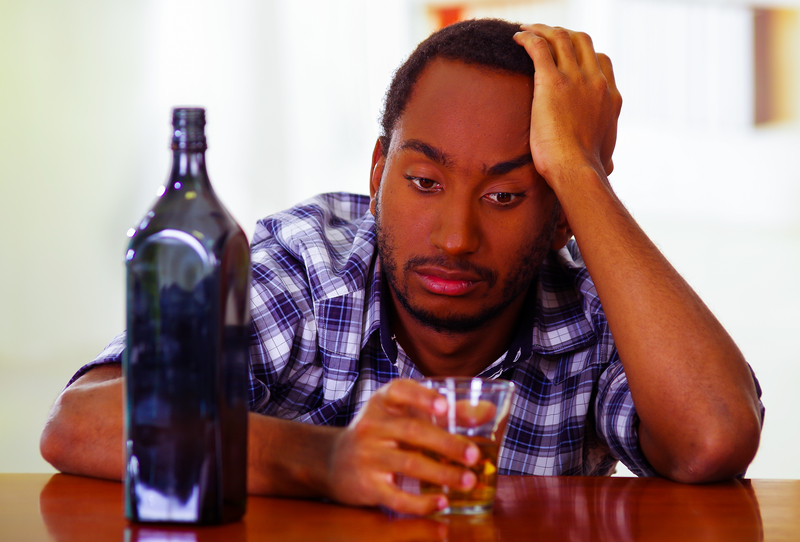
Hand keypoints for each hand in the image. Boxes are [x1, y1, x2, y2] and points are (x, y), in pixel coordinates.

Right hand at [325, 379, 479, 514]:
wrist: (332, 461)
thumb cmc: (380, 433)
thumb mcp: (401, 415)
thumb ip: (444, 412)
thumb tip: (490, 412)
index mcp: (382, 402)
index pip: (399, 391)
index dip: (422, 397)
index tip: (445, 406)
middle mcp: (371, 425)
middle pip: (412, 431)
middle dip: (446, 443)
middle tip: (474, 455)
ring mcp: (367, 456)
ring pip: (409, 463)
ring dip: (442, 473)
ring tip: (468, 480)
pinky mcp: (366, 485)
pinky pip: (396, 496)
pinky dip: (421, 501)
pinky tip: (441, 502)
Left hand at [513, 24, 621, 184]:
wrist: (576, 170)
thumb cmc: (586, 170)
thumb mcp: (605, 157)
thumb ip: (607, 154)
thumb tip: (610, 166)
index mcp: (610, 97)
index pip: (601, 61)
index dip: (584, 53)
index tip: (567, 55)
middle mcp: (596, 82)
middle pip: (582, 41)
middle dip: (562, 33)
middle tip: (544, 36)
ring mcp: (576, 79)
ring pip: (561, 37)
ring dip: (543, 29)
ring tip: (527, 30)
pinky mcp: (552, 82)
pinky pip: (539, 48)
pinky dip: (528, 37)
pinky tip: (517, 38)